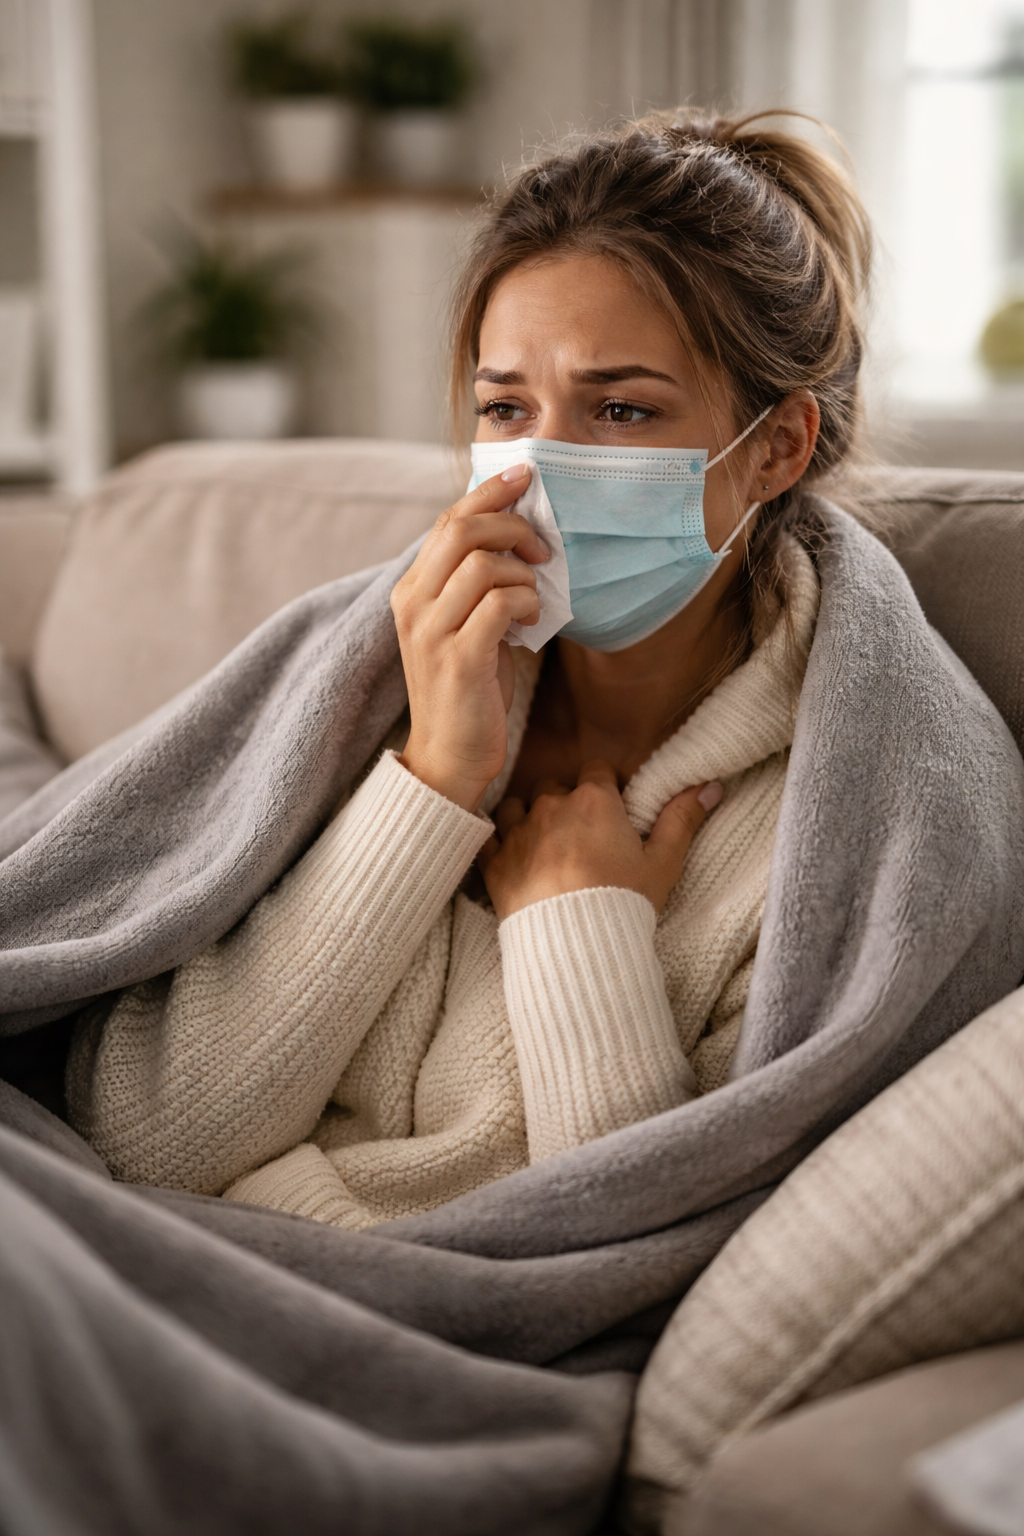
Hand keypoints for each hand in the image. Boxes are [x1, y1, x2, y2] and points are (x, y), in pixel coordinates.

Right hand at [391, 465, 548, 811]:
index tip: (525, 475)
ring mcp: (432, 632)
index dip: (488, 492)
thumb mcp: (464, 627)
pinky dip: (526, 603)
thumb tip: (520, 536)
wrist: (448, 758)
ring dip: (524, 573)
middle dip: (513, 526)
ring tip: (534, 597)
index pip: (447, 520)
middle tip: (543, 548)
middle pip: (462, 530)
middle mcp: (413, 605)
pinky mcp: (459, 659)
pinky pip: (500, 604)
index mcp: (411, 591)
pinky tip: (531, 622)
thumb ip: (477, 584)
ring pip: (484, 564)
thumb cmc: (468, 691)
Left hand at [477, 761, 723, 919]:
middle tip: (581, 834)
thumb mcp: (663, 861)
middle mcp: (551, 806)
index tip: (612, 808)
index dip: (605, 787)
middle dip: (566, 802)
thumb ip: (683, 817)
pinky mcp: (495, 862)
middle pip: (556, 786)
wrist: (576, 947)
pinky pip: (488, 837)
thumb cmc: (624, 902)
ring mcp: (519, 832)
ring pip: (518, 806)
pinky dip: (496, 842)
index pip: (597, 770)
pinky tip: (507, 852)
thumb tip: (710, 785)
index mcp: (594, 800)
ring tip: (545, 843)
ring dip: (529, 817)